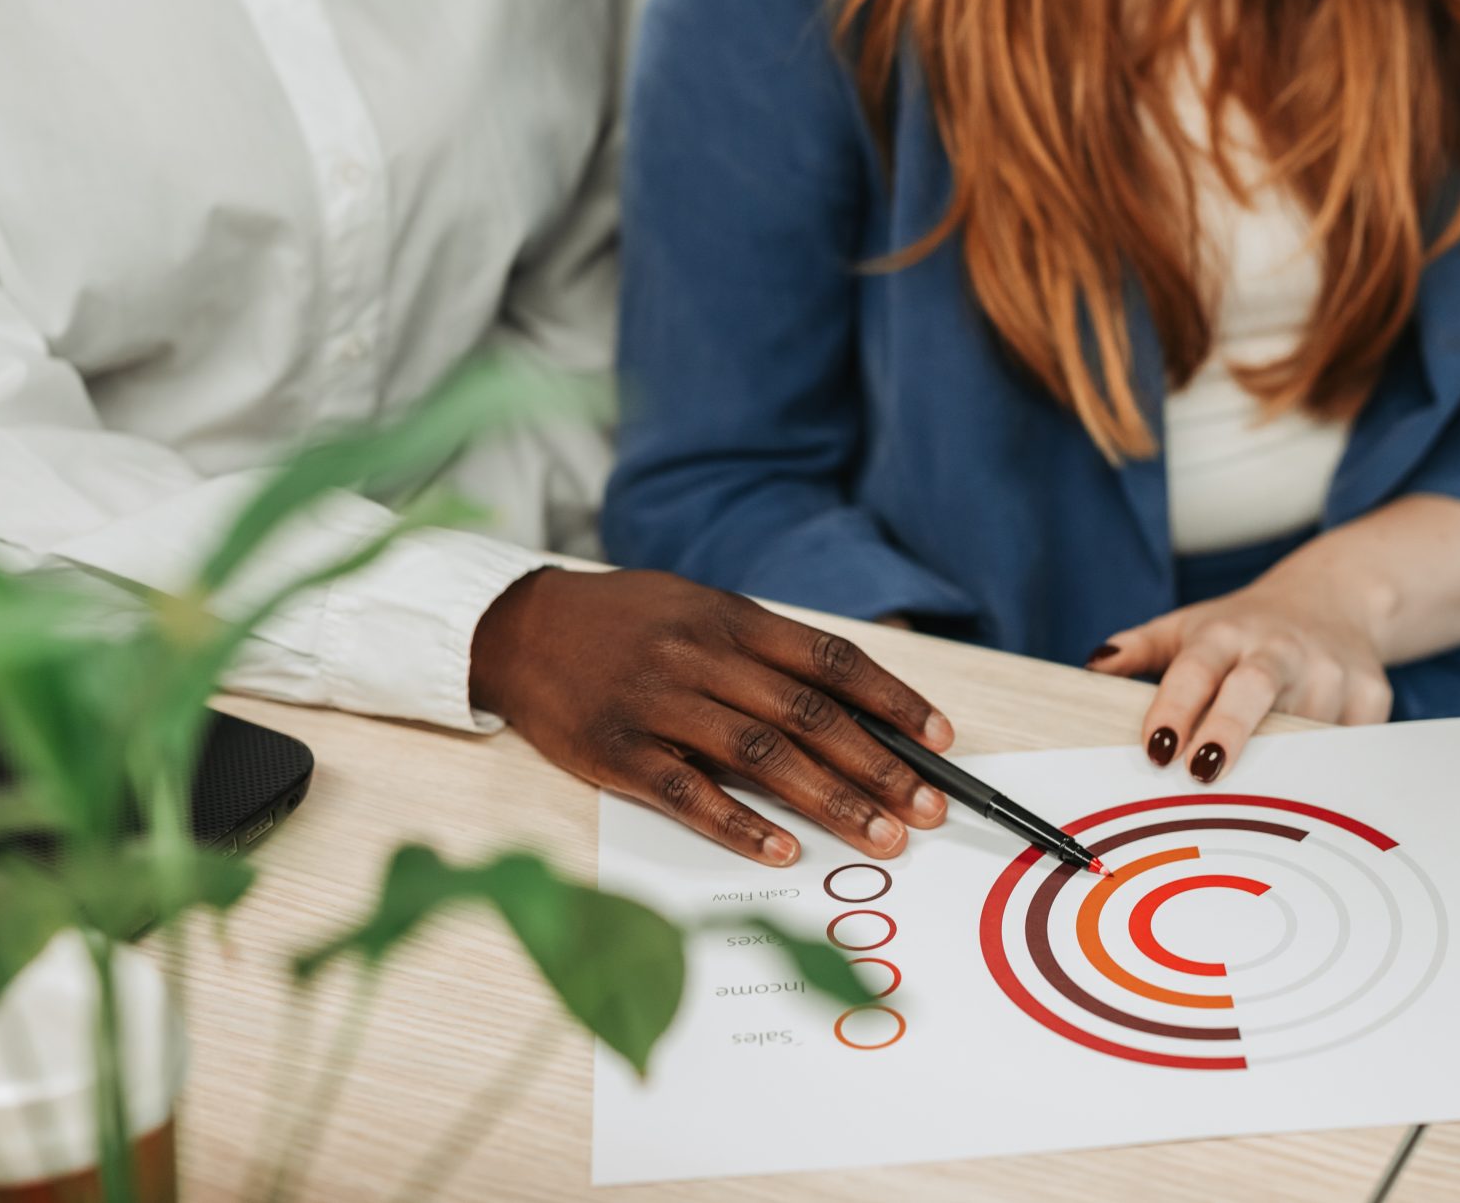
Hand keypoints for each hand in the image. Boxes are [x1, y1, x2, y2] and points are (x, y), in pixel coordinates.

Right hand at [469, 568, 954, 866]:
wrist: (519, 627)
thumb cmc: (624, 623)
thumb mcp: (697, 609)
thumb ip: (764, 652)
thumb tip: (850, 703)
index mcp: (730, 620)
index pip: (831, 660)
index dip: (893, 700)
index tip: (940, 740)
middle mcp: (701, 657)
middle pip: (808, 715)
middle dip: (878, 765)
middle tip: (928, 809)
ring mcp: (657, 704)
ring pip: (760, 755)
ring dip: (829, 800)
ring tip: (881, 837)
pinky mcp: (616, 751)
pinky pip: (687, 793)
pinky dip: (740, 823)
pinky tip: (784, 849)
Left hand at [1086, 551, 1393, 782]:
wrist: (1335, 598)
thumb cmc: (1245, 628)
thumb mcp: (1188, 627)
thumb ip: (1139, 650)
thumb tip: (1092, 669)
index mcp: (1227, 633)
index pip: (1195, 669)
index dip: (1174, 708)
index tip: (1156, 748)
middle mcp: (1280, 647)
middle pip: (1254, 687)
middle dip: (1229, 729)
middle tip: (1202, 774)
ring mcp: (1331, 671)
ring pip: (1304, 729)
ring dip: (1278, 764)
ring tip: (1257, 795)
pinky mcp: (1371, 695)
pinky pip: (1346, 746)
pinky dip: (1325, 768)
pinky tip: (1308, 780)